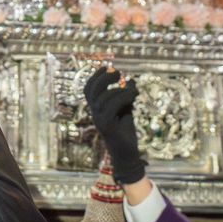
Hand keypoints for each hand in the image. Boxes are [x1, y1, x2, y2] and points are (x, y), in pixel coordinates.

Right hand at [84, 67, 145, 183]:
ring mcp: (99, 120)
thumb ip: (126, 95)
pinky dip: (123, 97)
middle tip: (118, 73)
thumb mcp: (126, 109)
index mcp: (96, 108)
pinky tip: (133, 96)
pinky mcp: (107, 126)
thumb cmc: (125, 131)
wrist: (127, 154)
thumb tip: (131, 80)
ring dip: (120, 89)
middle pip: (93, 90)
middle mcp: (94, 113)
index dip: (96, 76)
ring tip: (133, 90)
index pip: (88, 88)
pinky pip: (112, 106)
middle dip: (104, 78)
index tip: (108, 67)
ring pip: (104, 97)